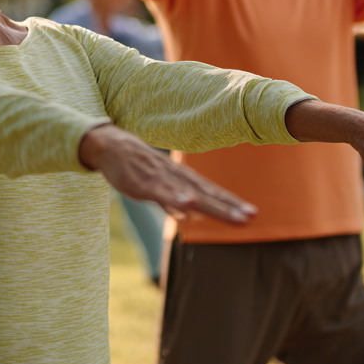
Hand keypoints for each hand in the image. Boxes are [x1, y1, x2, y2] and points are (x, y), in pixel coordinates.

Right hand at [79, 124, 254, 223]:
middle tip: (251, 217)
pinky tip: (189, 206)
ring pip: (191, 195)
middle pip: (207, 195)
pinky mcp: (143, 183)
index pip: (211, 192)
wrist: (111, 146)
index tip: (252, 214)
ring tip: (234, 217)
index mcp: (182, 179)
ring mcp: (162, 180)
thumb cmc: (137, 167)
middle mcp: (177, 178)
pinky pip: (162, 193)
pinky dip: (177, 199)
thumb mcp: (159, 186)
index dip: (231, 203)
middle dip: (229, 207)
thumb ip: (175, 201)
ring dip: (214, 205)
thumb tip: (190, 214)